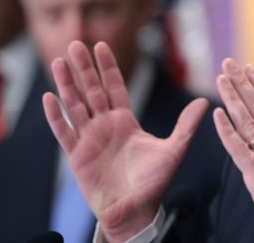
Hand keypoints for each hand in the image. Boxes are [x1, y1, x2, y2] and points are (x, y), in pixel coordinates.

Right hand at [42, 41, 208, 242]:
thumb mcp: (174, 149)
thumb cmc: (154, 182)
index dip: (108, 67)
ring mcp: (89, 139)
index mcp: (126, 121)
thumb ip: (186, 125)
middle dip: (84, 68)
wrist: (136, 211)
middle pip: (92, 90)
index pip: (115, 87)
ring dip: (66, 84)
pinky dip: (56, 115)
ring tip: (58, 61)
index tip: (101, 44)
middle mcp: (105, 126)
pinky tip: (49, 97)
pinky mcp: (76, 156)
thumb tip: (204, 101)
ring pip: (75, 105)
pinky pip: (64, 132)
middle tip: (75, 43)